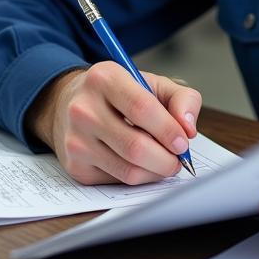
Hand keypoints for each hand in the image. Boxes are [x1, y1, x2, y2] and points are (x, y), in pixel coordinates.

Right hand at [29, 63, 200, 185]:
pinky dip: (139, 177)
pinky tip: (141, 164)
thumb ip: (181, 98)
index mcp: (104, 78)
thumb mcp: (151, 83)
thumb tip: (188, 128)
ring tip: (164, 161)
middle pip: (135, 147)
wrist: (70, 104)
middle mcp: (83, 109)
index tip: (183, 142)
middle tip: (178, 159)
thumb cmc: (118, 93)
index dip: (169, 130)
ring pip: (129, 170)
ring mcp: (76, 139)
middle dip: (167, 159)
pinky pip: (118, 181)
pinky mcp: (75, 166)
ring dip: (156, 171)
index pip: (142, 108)